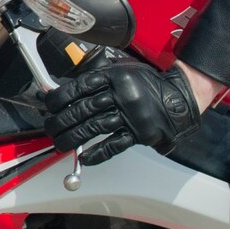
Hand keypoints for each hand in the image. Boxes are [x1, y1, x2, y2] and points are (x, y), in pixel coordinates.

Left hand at [42, 59, 204, 162]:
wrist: (180, 97)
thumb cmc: (147, 85)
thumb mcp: (122, 70)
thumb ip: (97, 79)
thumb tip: (66, 93)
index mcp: (115, 76)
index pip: (80, 86)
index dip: (60, 97)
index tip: (49, 105)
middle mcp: (122, 94)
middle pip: (83, 109)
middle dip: (61, 121)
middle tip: (50, 128)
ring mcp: (131, 115)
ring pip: (95, 128)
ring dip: (73, 138)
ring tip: (60, 144)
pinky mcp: (140, 133)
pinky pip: (115, 145)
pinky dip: (98, 153)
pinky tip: (85, 158)